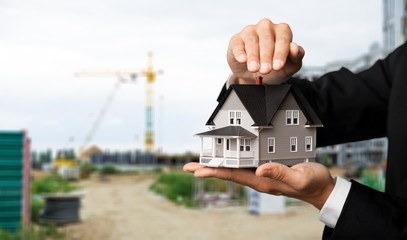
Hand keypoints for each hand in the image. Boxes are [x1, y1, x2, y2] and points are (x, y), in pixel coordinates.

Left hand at [183, 162, 334, 209]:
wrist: (321, 188)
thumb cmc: (313, 183)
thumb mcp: (300, 177)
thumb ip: (281, 173)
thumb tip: (259, 169)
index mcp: (263, 181)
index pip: (233, 175)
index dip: (214, 172)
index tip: (196, 171)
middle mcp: (258, 179)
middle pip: (228, 173)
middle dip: (208, 169)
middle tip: (187, 167)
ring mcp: (262, 175)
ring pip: (234, 168)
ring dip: (217, 165)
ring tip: (201, 162)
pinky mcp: (267, 169)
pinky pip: (244, 164)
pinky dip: (232, 159)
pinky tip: (227, 157)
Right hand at [228, 18, 304, 84]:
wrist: (256, 77)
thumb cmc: (274, 68)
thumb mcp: (290, 66)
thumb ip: (297, 56)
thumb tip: (295, 47)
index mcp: (282, 31)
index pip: (283, 39)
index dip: (280, 53)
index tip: (278, 66)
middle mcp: (266, 27)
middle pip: (267, 39)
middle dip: (266, 56)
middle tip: (266, 70)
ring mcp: (250, 32)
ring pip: (252, 41)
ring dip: (253, 56)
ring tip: (254, 68)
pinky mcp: (236, 40)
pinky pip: (237, 44)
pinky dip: (240, 53)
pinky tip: (243, 60)